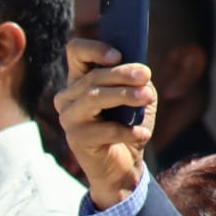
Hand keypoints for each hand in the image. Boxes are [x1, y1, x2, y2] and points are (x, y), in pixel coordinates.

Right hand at [54, 38, 157, 206]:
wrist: (123, 165)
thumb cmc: (128, 126)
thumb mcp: (136, 96)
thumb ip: (135, 80)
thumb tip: (139, 71)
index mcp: (80, 80)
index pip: (76, 52)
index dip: (94, 49)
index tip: (118, 55)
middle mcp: (67, 98)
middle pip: (91, 77)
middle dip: (122, 74)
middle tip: (146, 76)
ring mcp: (68, 119)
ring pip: (93, 98)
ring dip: (125, 96)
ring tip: (148, 98)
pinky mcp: (75, 140)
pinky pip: (104, 129)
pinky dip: (128, 131)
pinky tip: (143, 135)